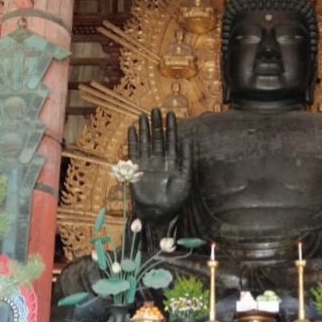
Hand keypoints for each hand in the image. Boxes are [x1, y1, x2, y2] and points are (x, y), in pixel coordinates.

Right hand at [127, 109, 192, 226]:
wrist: (159, 212)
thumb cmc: (175, 199)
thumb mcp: (185, 178)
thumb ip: (186, 159)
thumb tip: (188, 140)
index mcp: (173, 162)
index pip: (172, 141)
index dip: (171, 127)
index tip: (171, 114)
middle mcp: (160, 161)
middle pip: (158, 138)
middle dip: (157, 124)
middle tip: (156, 109)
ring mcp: (148, 164)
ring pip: (146, 142)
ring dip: (144, 129)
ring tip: (143, 115)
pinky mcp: (137, 169)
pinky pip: (134, 152)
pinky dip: (133, 141)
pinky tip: (132, 129)